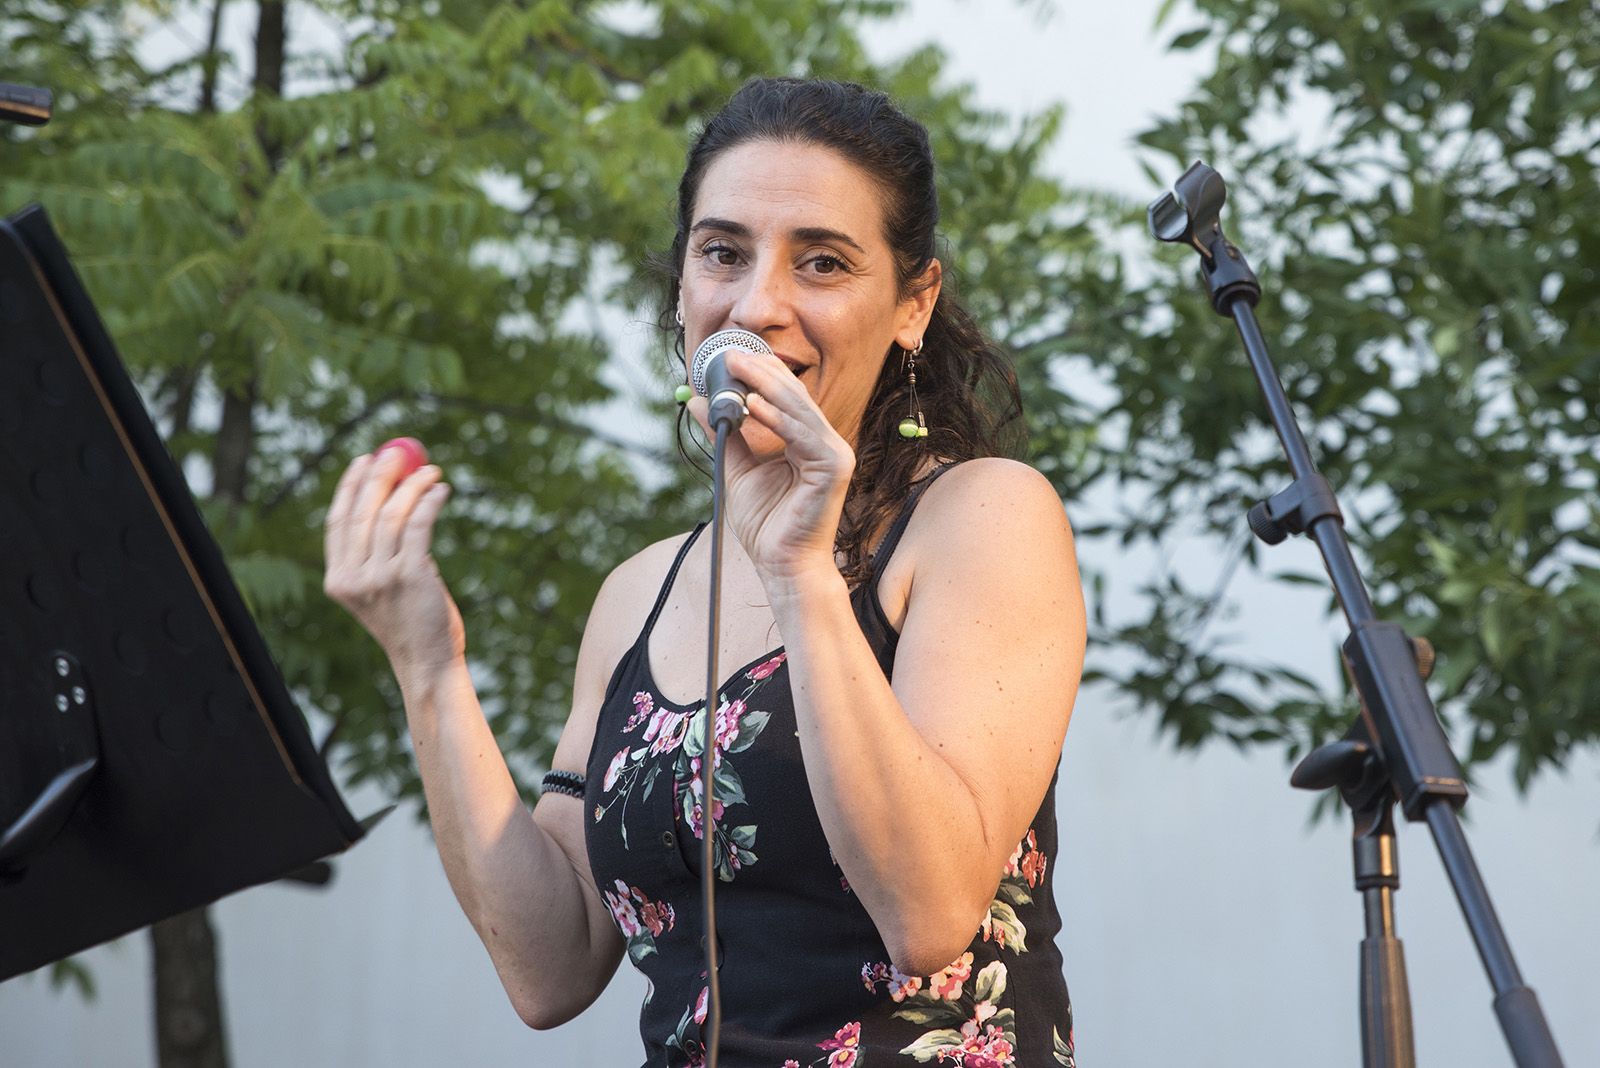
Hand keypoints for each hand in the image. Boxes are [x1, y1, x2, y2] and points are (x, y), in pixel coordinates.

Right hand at [323, 448, 463, 679]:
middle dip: (380, 475)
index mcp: (338, 581)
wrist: (428, 663)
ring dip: (413, 485)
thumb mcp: (380, 590)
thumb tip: (398, 500)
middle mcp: (353, 579)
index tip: (363, 460)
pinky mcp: (411, 575)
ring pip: (393, 515)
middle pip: (362, 512)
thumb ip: (378, 555)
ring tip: (431, 471)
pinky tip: (441, 490)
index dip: (349, 487)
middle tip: (397, 453)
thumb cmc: (410, 623)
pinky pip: (420, 525)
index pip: (337, 523)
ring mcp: (380, 578)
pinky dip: (430, 501)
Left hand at [685, 347, 853, 583]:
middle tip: (729, 353)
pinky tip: (752, 403)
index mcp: (807, 442)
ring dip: (764, 385)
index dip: (759, 373)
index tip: (728, 356)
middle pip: (793, 396)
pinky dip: (777, 418)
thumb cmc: (765, 525)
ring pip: (798, 409)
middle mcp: (825, 443)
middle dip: (760, 371)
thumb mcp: (736, 469)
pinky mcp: (835, 467)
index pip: (785, 398)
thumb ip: (723, 434)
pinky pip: (803, 435)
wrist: (782, 564)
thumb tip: (696, 401)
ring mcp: (835, 454)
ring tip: (735, 368)